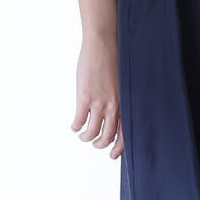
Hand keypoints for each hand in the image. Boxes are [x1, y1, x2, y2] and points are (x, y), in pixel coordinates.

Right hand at [72, 35, 122, 158]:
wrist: (104, 44)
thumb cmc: (114, 60)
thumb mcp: (122, 83)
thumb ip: (120, 99)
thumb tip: (115, 113)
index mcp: (125, 103)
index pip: (125, 133)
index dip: (119, 148)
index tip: (113, 155)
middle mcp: (114, 106)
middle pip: (107, 137)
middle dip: (100, 144)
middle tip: (94, 143)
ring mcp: (99, 103)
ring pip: (92, 133)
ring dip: (85, 137)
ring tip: (82, 134)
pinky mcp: (85, 98)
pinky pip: (79, 121)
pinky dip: (75, 127)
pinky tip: (74, 125)